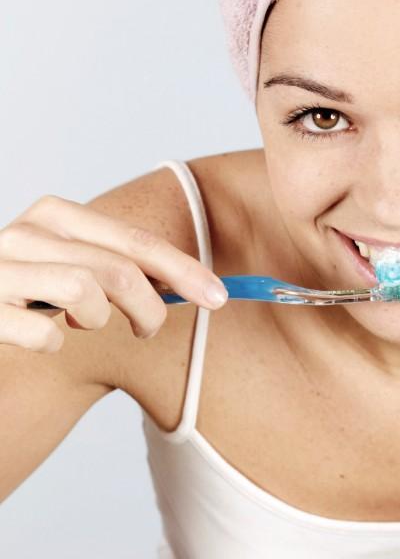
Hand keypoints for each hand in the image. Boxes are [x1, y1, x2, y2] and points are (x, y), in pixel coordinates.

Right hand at [0, 194, 228, 350]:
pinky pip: (43, 334)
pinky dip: (54, 344)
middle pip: (119, 269)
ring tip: (84, 325)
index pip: (137, 241)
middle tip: (148, 330)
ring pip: (85, 292)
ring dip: (100, 321)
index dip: (183, 270)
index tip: (219, 297)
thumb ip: (115, 266)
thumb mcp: (69, 266)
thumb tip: (189, 284)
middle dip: (150, 308)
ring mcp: (0, 269)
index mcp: (56, 215)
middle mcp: (27, 232)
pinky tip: (45, 341)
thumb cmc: (24, 291)